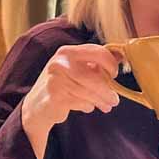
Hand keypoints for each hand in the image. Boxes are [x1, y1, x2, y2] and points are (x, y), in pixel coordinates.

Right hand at [21, 43, 120, 158]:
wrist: (36, 106)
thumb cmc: (61, 85)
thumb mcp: (77, 69)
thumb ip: (96, 63)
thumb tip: (122, 56)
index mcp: (67, 52)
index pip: (97, 52)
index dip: (111, 63)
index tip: (115, 74)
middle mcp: (60, 63)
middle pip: (94, 76)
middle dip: (107, 90)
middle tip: (115, 100)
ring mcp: (55, 79)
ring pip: (88, 91)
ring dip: (100, 100)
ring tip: (106, 106)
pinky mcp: (54, 96)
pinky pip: (80, 102)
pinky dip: (87, 105)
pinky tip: (88, 107)